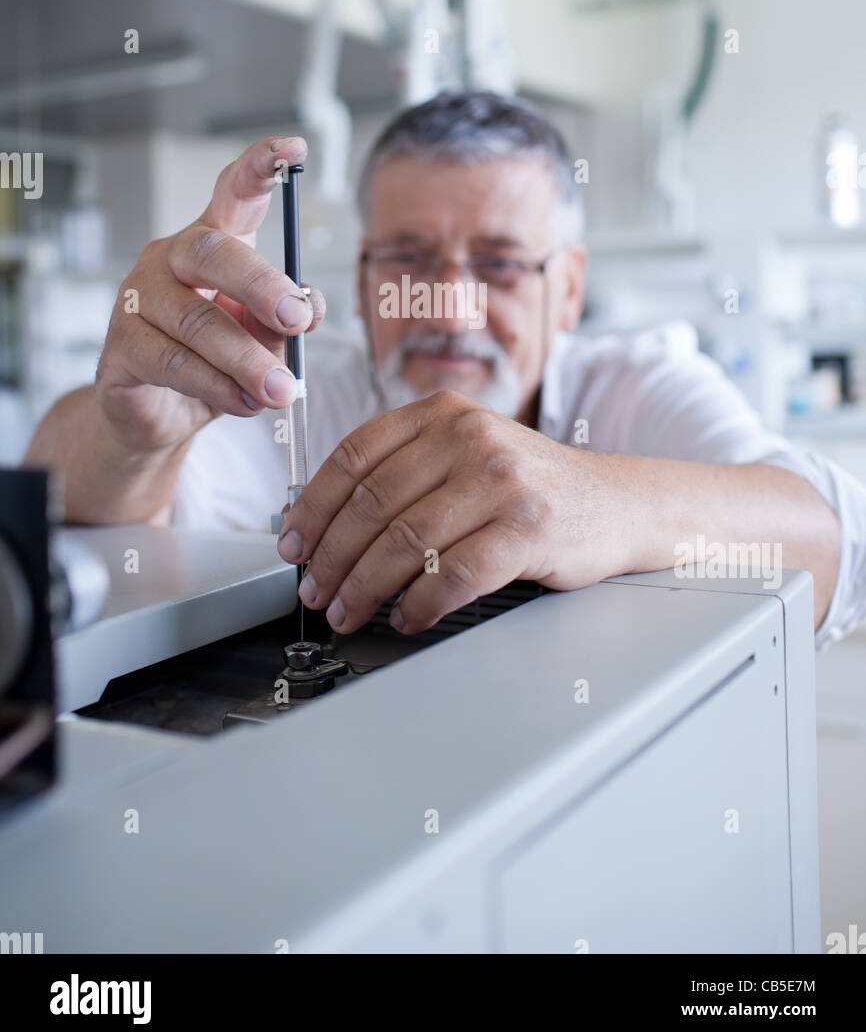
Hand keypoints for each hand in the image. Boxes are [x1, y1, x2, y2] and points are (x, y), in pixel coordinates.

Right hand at [95, 136, 324, 454]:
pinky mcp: (120, 348)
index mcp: (212, 243)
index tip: (293, 149)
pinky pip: (174, 364)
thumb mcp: (266, 335)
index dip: (260, 167)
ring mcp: (137, 300)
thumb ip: (290, 316)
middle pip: (212, 253)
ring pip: (197, 323)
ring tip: (283, 390)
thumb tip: (309, 311)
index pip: (233, 192)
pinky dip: (218, 387)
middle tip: (298, 320)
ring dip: (248, 361)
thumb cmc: (218, 360)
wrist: (162, 415)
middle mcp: (170, 259)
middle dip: (261, 286)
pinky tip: (244, 402)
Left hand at [278, 389, 628, 633]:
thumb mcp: (466, 453)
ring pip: (407, 542)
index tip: (292, 544)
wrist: (618, 503)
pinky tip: (407, 617)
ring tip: (350, 612)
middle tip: (315, 592)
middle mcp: (470, 437)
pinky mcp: (529, 529)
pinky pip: (455, 574)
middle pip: (373, 504)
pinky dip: (421, 604)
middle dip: (332, 558)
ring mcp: (502, 481)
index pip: (355, 456)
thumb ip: (406, 471)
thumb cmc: (528, 487)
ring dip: (366, 588)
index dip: (313, 506)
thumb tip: (323, 524)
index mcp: (443, 413)